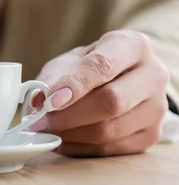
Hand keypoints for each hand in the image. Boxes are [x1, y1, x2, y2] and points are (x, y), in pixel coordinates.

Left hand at [29, 30, 168, 156]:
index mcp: (132, 46)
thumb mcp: (71, 61)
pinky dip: (81, 147)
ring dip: (71, 134)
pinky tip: (63, 139)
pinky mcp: (151, 135)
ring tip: (47, 130)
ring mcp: (157, 107)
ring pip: (111, 130)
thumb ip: (53, 78)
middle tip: (40, 121)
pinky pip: (111, 149)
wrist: (123, 77)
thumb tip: (39, 101)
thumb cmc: (92, 65)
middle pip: (111, 101)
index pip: (103, 66)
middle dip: (69, 115)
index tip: (50, 101)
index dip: (75, 85)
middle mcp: (152, 75)